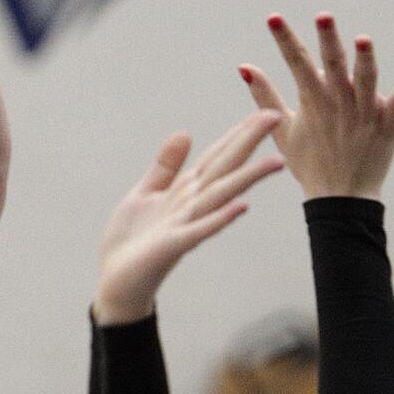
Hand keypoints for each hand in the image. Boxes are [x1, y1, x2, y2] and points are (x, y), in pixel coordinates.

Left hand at [94, 112, 282, 324]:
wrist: (116, 282)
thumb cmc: (131, 241)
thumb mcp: (144, 194)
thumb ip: (165, 167)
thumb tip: (184, 133)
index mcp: (185, 190)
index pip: (217, 156)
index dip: (238, 133)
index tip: (264, 111)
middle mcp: (191, 204)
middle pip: (225, 168)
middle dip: (248, 143)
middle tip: (277, 116)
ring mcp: (185, 225)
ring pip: (221, 196)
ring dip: (247, 179)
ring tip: (276, 161)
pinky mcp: (173, 246)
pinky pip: (200, 230)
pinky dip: (220, 218)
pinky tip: (242, 207)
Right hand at [239, 12, 393, 199]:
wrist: (340, 198)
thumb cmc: (309, 163)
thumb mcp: (281, 129)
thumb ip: (264, 96)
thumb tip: (245, 68)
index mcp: (312, 102)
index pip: (296, 64)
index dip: (284, 40)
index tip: (273, 18)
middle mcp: (338, 104)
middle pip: (333, 67)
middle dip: (328, 41)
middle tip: (323, 17)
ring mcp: (364, 114)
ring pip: (365, 83)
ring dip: (365, 62)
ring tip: (362, 40)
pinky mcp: (387, 125)